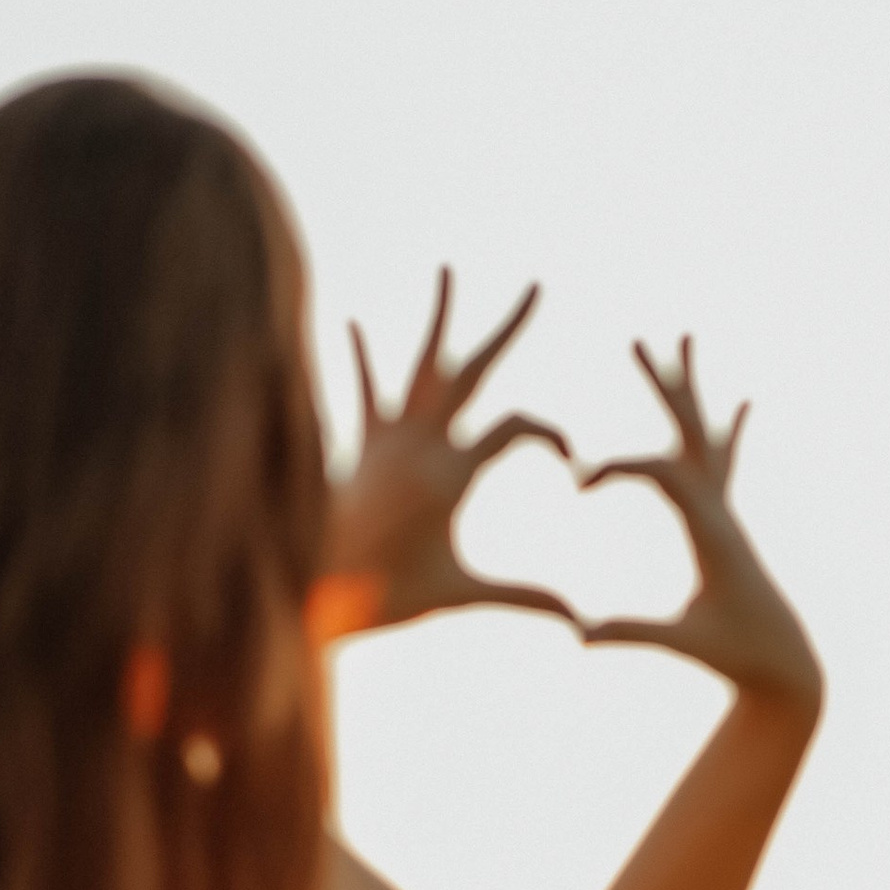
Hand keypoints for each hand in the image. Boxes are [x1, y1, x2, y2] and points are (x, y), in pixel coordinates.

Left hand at [315, 275, 573, 638]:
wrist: (312, 588)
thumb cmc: (387, 595)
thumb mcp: (462, 593)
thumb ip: (524, 597)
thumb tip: (577, 619)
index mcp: (450, 474)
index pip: (519, 428)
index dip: (552, 438)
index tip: (570, 466)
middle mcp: (420, 442)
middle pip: (473, 370)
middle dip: (507, 328)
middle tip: (535, 287)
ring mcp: (388, 437)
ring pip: (420, 363)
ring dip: (437, 317)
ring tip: (447, 269)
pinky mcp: (362, 444)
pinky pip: (365, 390)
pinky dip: (362, 357)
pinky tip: (356, 324)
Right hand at [575, 342, 822, 710]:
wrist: (787, 665)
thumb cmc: (737, 656)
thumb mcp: (683, 644)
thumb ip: (633, 635)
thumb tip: (581, 635)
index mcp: (711, 531)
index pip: (662, 472)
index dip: (617, 467)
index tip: (579, 483)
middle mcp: (722, 510)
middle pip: (689, 432)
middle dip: (662, 388)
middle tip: (638, 341)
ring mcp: (727, 512)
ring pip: (707, 436)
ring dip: (690, 390)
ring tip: (685, 338)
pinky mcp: (728, 523)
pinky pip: (725, 464)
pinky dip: (728, 430)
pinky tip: (741, 404)